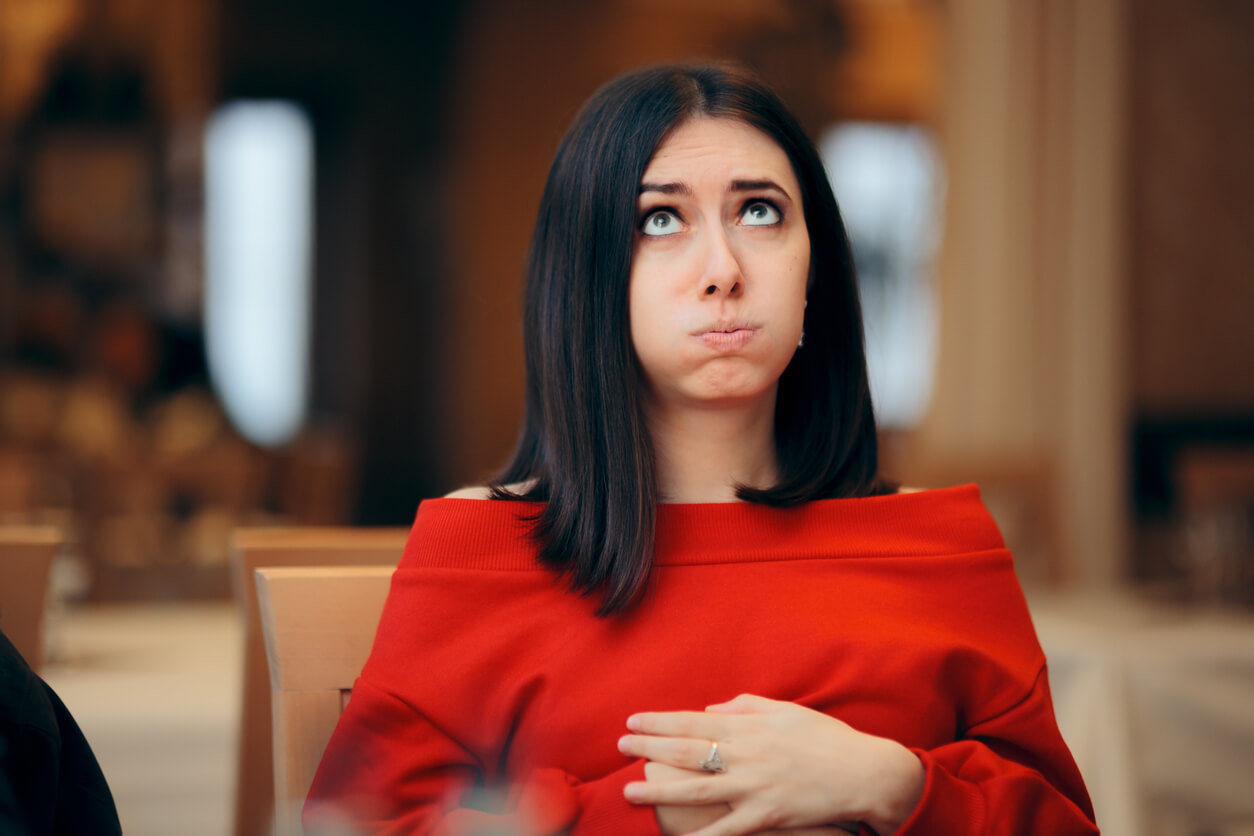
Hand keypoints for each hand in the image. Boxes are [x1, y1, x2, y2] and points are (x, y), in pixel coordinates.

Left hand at [619, 694, 922, 835]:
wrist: (863, 773)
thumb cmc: (824, 739)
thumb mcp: (784, 711)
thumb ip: (744, 707)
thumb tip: (709, 712)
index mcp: (748, 727)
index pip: (691, 722)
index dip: (658, 722)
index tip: (632, 720)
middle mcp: (745, 755)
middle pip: (686, 751)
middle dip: (648, 748)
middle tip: (619, 746)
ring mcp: (753, 787)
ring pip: (696, 788)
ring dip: (658, 789)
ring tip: (629, 790)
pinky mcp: (765, 816)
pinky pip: (725, 829)